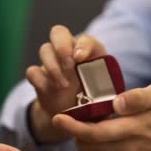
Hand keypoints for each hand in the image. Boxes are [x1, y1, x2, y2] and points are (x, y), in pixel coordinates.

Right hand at [26, 25, 106, 142]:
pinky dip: (40, 79)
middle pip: (58, 32)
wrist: (76, 117)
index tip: (81, 59)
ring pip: (44, 49)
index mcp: (88, 52)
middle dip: (62, 46)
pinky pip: (32, 71)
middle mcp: (68, 52)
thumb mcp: (108, 95)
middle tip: (69, 65)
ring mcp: (52, 64)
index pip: (84, 39)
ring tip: (64, 86)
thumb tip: (118, 99)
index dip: (82, 45)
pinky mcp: (40, 79)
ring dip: (53, 66)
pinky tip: (50, 90)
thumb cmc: (96, 102)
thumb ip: (110, 90)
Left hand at [52, 81, 150, 150]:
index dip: (74, 127)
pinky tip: (92, 133)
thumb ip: (140, 97)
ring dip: (81, 139)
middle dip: (72, 132)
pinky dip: (92, 146)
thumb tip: (117, 102)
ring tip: (76, 123)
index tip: (58, 117)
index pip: (96, 133)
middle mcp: (128, 148)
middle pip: (90, 145)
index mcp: (134, 129)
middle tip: (60, 118)